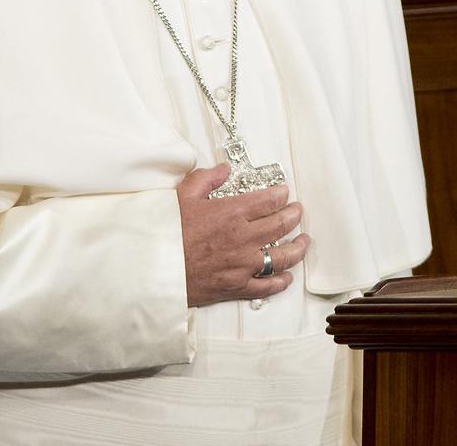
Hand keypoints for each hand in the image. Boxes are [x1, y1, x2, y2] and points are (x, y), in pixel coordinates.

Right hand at [177, 163, 309, 307]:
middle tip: (297, 211)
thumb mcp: (183, 194)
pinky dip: (281, 281)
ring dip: (297, 247)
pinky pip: (267, 286)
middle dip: (293, 215)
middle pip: (280, 225)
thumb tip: (224, 169)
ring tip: (303, 241)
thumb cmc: (166, 230)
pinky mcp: (237, 286)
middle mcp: (243, 238)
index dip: (280, 195)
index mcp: (232, 212)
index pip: (268, 201)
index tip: (284, 193)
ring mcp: (243, 264)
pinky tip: (287, 276)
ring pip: (282, 256)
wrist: (153, 266)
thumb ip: (206, 178)